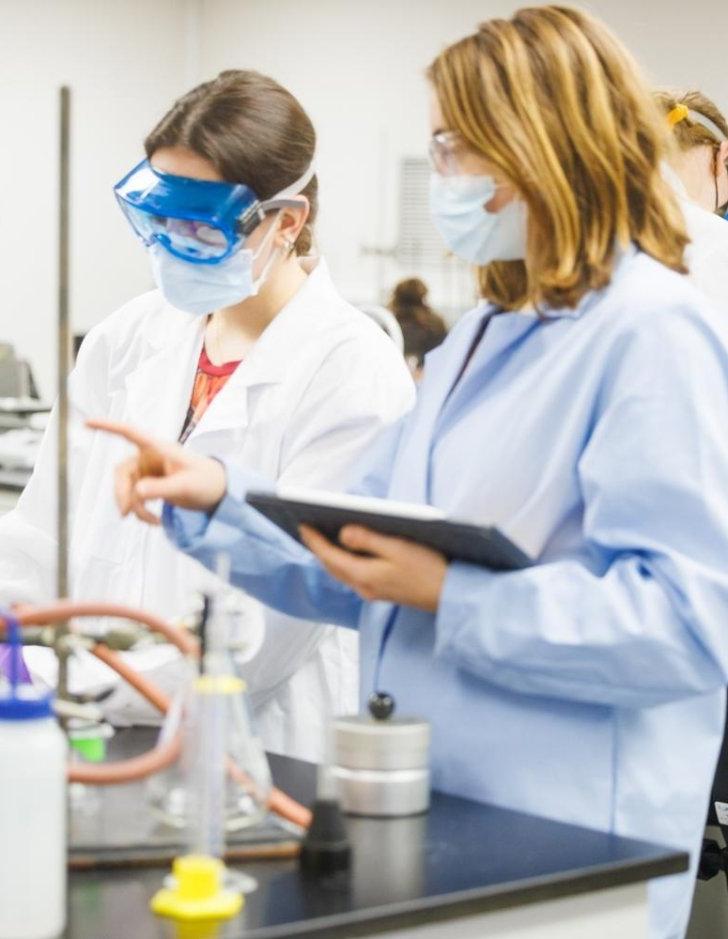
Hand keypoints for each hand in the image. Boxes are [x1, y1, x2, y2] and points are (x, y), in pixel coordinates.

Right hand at [86, 419, 226, 523]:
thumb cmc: (206, 481)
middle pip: (122, 472)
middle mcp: (149, 457)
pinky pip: (135, 497)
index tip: (86, 422)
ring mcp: (148, 471)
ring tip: (152, 521)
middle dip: (122, 493)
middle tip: (125, 514)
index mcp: (158, 448)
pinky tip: (154, 521)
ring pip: (126, 488)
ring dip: (134, 507)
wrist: (216, 491)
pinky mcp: (149, 484)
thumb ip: (162, 488)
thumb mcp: (186, 486)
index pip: (129, 433)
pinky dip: (141, 511)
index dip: (108, 427)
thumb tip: (137, 491)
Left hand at [300, 524, 447, 612]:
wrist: (449, 595)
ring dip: (330, 557)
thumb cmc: (427, 569)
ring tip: (323, 540)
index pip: (329, 556)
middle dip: (318, 549)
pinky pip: (354, 576)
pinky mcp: (382, 592)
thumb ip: (368, 540)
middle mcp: (364, 587)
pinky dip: (345, 563)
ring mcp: (373, 592)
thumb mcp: (397, 547)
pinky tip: (348, 554)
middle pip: (332, 567)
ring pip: (342, 573)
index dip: (314, 540)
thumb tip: (343, 533)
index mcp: (364, 575)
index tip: (302, 525)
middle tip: (307, 530)